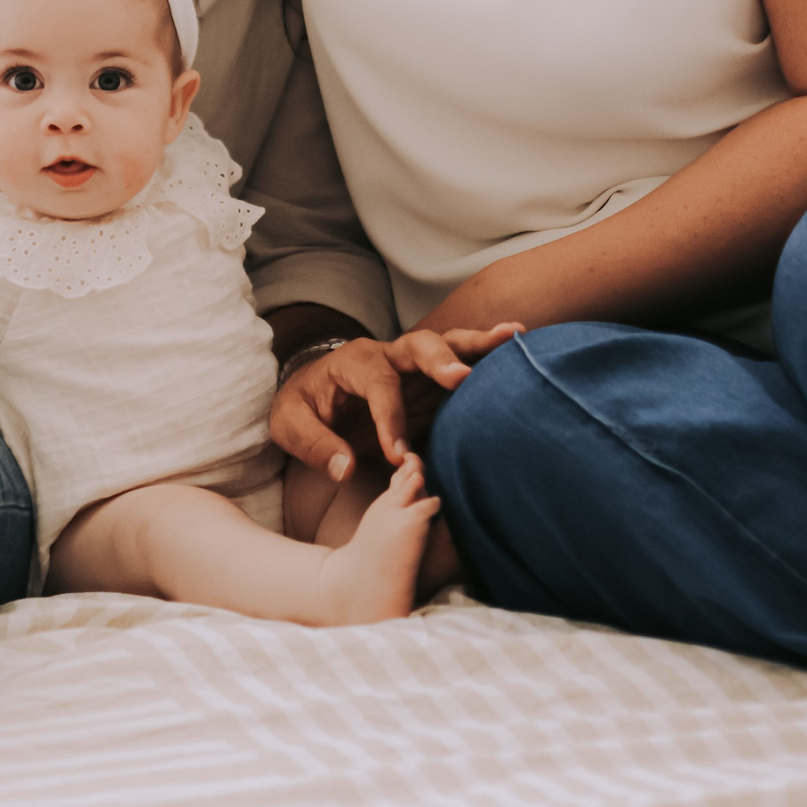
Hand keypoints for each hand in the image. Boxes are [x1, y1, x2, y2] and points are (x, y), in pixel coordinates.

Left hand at [270, 323, 523, 481]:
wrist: (313, 394)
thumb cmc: (303, 407)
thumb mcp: (288, 425)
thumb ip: (314, 444)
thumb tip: (346, 468)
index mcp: (353, 362)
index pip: (378, 385)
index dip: (389, 419)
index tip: (399, 457)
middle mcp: (389, 355)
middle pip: (418, 345)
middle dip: (440, 360)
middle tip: (460, 378)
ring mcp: (415, 367)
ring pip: (449, 346)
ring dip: (479, 344)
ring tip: (512, 337)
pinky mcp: (434, 384)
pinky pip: (464, 367)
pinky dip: (490, 357)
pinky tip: (518, 347)